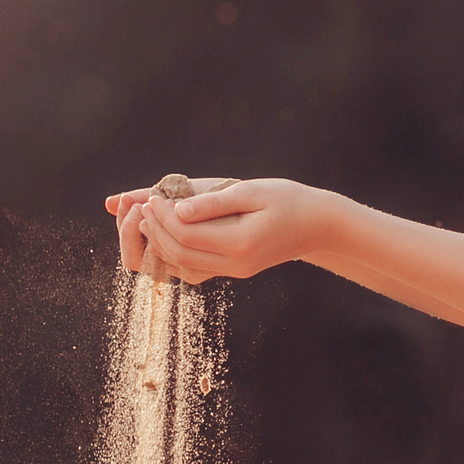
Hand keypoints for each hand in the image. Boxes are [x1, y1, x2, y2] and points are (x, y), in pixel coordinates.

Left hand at [105, 177, 333, 283]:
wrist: (318, 225)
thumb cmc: (288, 200)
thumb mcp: (252, 192)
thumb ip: (214, 202)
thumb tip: (177, 209)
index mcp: (241, 243)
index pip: (187, 235)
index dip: (163, 217)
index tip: (154, 197)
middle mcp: (237, 264)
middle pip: (180, 254)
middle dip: (156, 230)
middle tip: (145, 207)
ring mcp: (235, 271)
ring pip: (184, 264)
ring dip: (162, 243)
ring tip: (152, 218)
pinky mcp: (234, 270)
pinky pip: (195, 267)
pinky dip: (176, 252)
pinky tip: (169, 233)